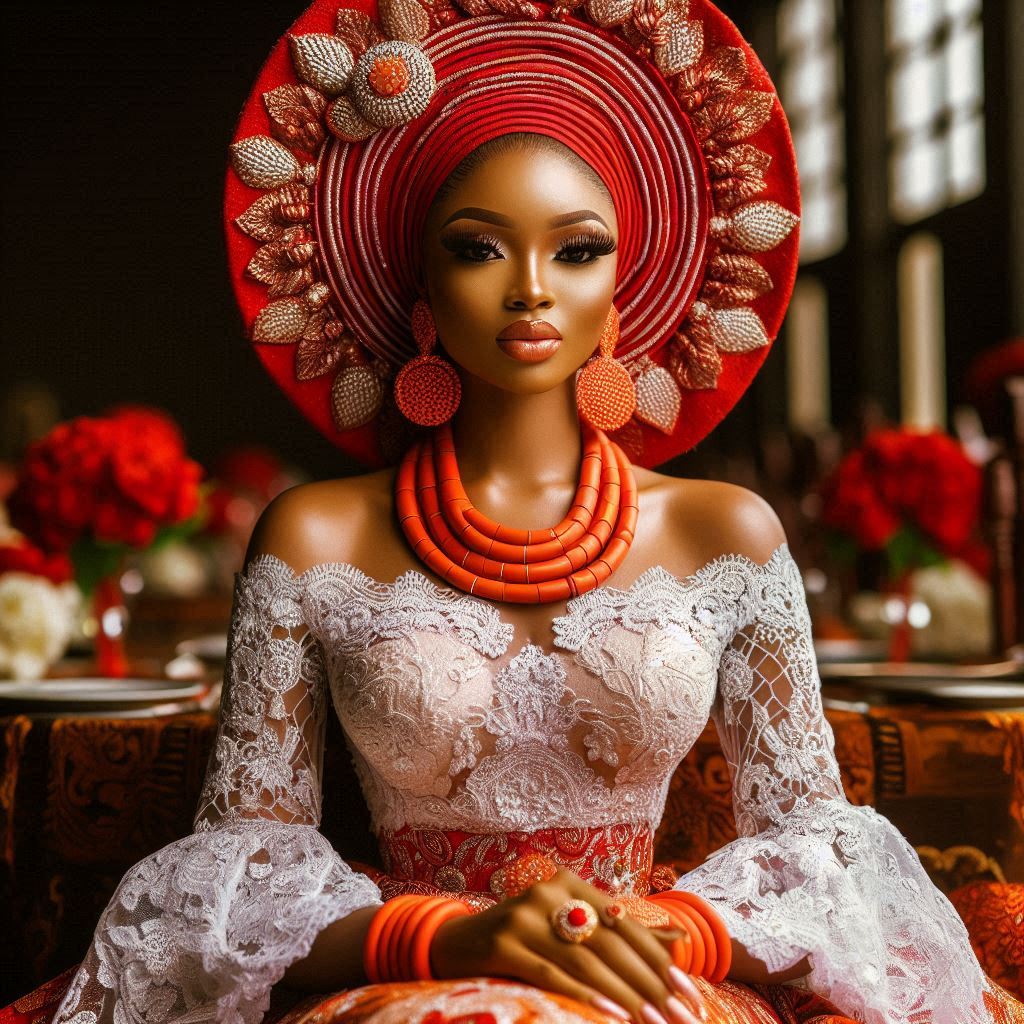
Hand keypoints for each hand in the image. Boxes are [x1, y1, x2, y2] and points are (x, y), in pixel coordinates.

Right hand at [430, 868, 706, 1023]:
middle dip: (648, 981)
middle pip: (609, 942)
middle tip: (677, 1014)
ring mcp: (524, 916)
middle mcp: (548, 893)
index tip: (686, 990)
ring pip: (586, 960)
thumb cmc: (523, 939)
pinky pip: (553, 974)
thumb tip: (680, 939)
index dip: (658, 957)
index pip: (624, 923)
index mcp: (569, 883)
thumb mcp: (570, 926)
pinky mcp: (505, 944)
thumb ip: (620, 932)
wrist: (456, 943)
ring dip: (624, 995)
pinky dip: (586, 996)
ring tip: (652, 1021)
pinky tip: (611, 1017)